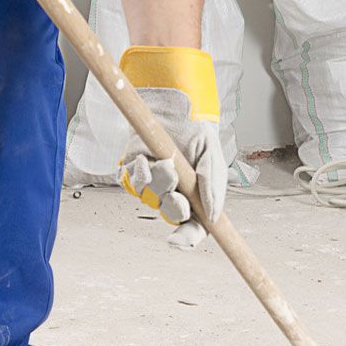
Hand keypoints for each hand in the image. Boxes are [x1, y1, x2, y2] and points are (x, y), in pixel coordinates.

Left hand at [118, 47, 225, 248]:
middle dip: (173, 205)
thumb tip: (212, 216)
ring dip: (158, 184)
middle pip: (170, 215)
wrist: (176, 104)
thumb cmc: (197, 131)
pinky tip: (146, 160)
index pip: (193, 228)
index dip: (186, 239)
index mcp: (196, 197)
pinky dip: (138, 173)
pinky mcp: (133, 168)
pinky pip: (130, 181)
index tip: (177, 241)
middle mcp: (173, 193)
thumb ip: (214, 186)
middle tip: (177, 190)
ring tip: (166, 163)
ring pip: (149, 198)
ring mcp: (152, 182)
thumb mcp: (214, 157)